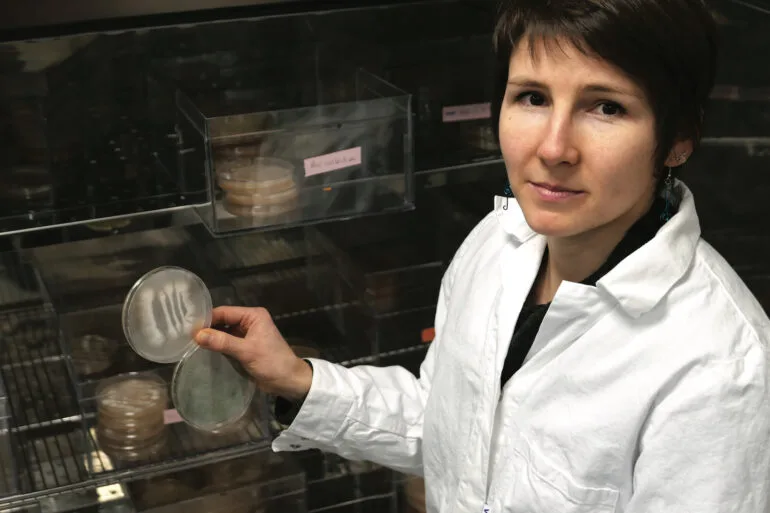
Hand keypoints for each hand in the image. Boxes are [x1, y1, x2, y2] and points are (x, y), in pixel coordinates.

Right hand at [194, 306, 312, 400]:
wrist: (288, 381)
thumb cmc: (271, 362)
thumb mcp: (246, 351)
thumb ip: (222, 342)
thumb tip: (197, 335)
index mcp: (253, 315)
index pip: (224, 312)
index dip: (207, 319)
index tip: (188, 328)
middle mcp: (249, 321)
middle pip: (222, 321)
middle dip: (207, 328)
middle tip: (185, 336)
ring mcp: (246, 334)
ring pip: (223, 332)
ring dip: (211, 338)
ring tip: (190, 344)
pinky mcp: (244, 347)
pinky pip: (227, 343)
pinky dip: (217, 346)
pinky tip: (203, 351)